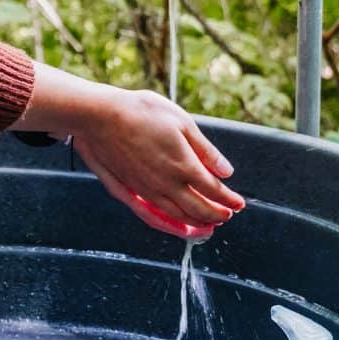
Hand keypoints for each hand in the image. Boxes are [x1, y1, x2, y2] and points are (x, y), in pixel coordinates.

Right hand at [11, 63, 244, 238]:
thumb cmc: (139, 112)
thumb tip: (226, 171)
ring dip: (196, 224)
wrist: (99, 116)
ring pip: (177, 216)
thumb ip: (205, 150)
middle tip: (228, 215)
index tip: (239, 203)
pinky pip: (152, 216)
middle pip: (199, 209)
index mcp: (184, 166)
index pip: (214, 190)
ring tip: (208, 226)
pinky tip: (175, 227)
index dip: (229, 199)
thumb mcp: (181, 122)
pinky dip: (168, 226)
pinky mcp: (130, 192)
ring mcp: (147, 191)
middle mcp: (167, 184)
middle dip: (217, 214)